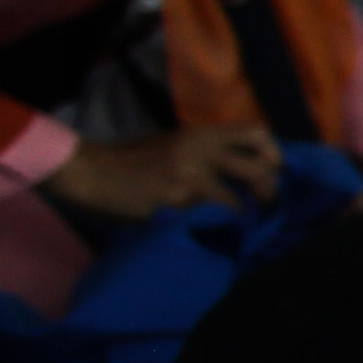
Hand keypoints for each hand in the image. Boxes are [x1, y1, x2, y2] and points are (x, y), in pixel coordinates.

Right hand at [47, 124, 281, 219]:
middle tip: (264, 206)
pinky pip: (212, 216)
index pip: (257, 132)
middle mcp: (201, 149)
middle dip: (269, 191)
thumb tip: (242, 177)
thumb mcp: (173, 146)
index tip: (271, 172)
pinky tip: (213, 230)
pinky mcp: (176, 198)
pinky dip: (219, 226)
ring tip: (238, 225)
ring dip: (244, 216)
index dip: (273, 154)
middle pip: (260, 169)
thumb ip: (205, 155)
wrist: (90, 172)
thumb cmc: (131, 163)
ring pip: (240, 199)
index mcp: (201, 134)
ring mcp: (189, 173)